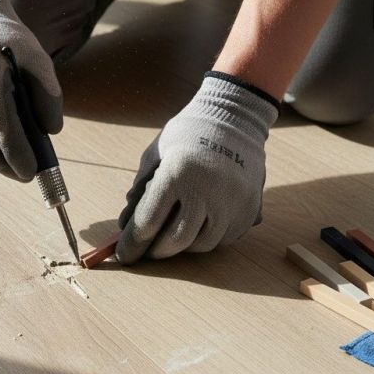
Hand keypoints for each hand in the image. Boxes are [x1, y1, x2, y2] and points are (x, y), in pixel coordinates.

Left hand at [117, 72, 278, 263]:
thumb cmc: (188, 134)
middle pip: (176, 241)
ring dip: (184, 246)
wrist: (235, 118)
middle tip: (149, 251)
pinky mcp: (249, 209)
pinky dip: (207, 239)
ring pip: (202, 245)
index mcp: (177, 172)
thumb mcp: (156, 154)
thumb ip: (140, 189)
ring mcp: (231, 201)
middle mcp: (207, 189)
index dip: (133, 244)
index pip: (148, 222)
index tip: (125, 255)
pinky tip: (199, 226)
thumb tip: (126, 226)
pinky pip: (224, 239)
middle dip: (157, 251)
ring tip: (174, 235)